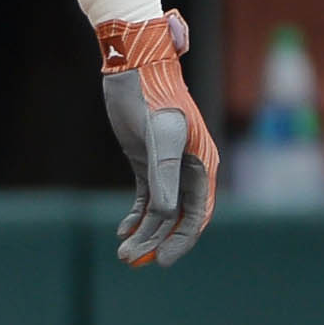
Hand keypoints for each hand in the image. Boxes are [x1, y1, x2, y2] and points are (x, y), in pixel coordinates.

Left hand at [98, 12, 218, 265]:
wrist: (132, 64)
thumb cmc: (150, 95)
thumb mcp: (159, 137)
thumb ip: (164, 176)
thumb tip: (165, 215)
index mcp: (201, 163)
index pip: (197, 213)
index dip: (181, 239)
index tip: (162, 260)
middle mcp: (188, 166)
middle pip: (177, 216)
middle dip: (157, 240)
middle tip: (130, 259)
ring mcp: (167, 163)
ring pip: (159, 209)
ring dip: (143, 231)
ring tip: (122, 251)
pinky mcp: (147, 158)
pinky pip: (146, 195)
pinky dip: (136, 214)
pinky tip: (122, 229)